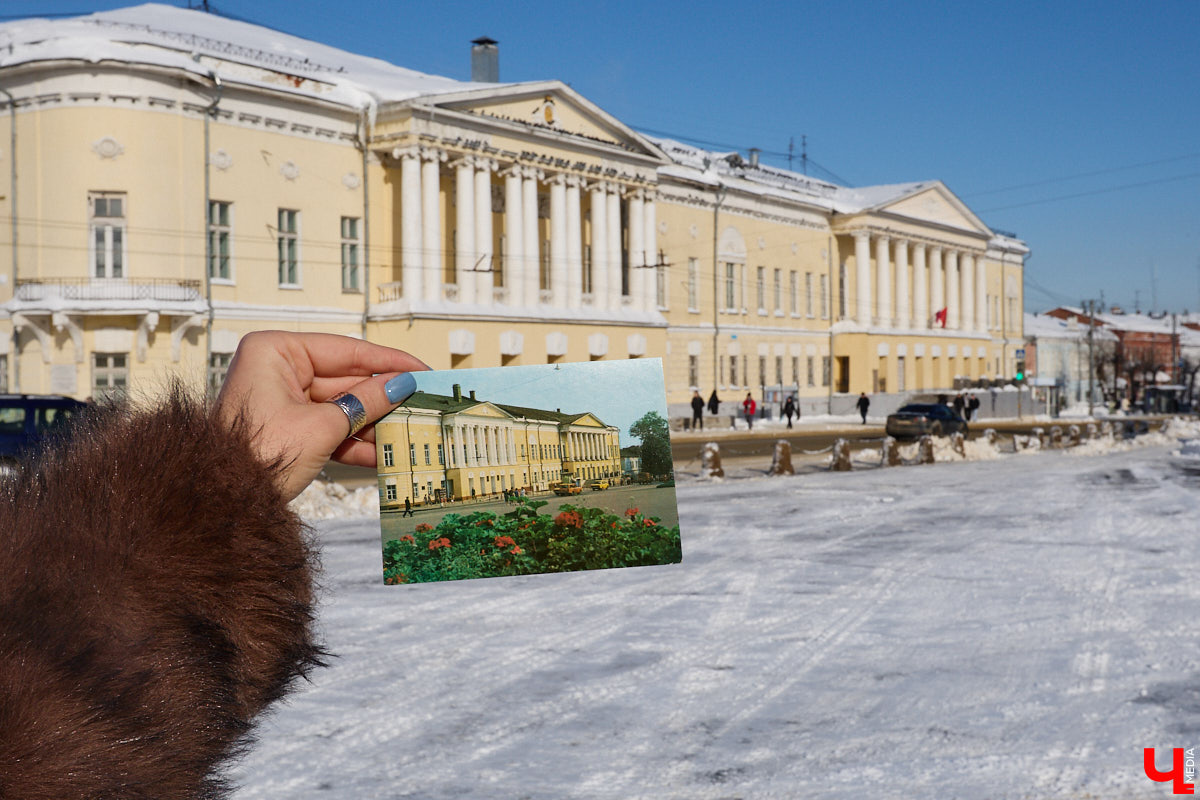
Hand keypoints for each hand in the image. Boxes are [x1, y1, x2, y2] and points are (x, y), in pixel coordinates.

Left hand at [216, 331, 427, 500]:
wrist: (226, 503)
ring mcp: (283, 400)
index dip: (389, 362)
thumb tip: (402, 386)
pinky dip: (355, 440)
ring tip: (411, 430)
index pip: (346, 350)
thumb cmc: (260, 455)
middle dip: (384, 399)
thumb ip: (366, 402)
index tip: (421, 369)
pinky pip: (330, 427)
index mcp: (277, 352)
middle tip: (424, 403)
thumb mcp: (322, 426)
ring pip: (342, 407)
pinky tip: (385, 452)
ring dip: (375, 423)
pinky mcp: (288, 428)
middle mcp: (278, 370)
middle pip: (346, 380)